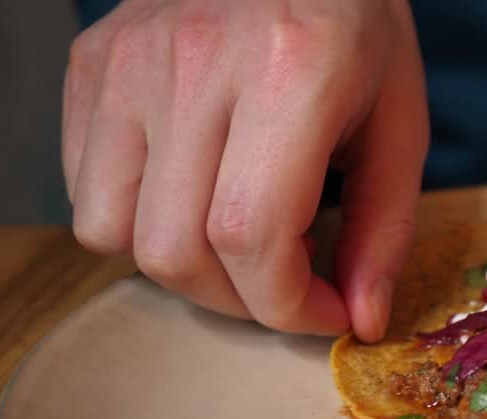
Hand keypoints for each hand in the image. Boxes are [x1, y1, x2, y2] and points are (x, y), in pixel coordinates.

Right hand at [63, 0, 427, 340]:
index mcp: (288, 72)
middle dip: (241, 302)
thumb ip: (386, 228)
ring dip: (183, 269)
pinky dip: (137, 221)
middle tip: (288, 286)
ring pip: (115, 232)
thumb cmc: (355, 25)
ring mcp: (129, 62)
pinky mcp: (92, 63)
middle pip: (177, 252)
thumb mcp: (401, 121)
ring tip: (238, 244)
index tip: (326, 313)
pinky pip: (86, 189)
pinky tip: (195, 198)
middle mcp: (193, 63)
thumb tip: (361, 321)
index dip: (288, 306)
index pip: (250, 236)